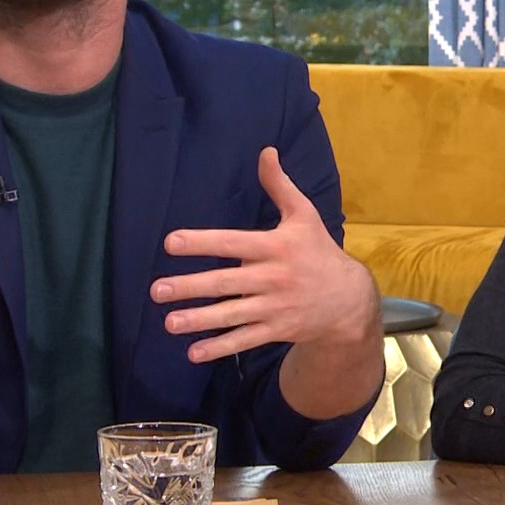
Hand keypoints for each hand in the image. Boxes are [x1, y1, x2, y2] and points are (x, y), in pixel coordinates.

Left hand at [152, 147, 378, 363]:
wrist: (348, 299)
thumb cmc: (318, 251)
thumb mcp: (305, 215)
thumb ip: (280, 186)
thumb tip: (265, 152)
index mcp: (276, 246)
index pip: (232, 242)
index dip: (202, 242)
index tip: (171, 243)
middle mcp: (273, 277)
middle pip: (226, 282)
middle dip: (190, 287)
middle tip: (157, 290)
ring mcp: (274, 306)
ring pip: (231, 314)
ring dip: (199, 320)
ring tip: (170, 322)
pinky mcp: (276, 330)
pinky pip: (244, 340)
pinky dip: (219, 347)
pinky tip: (193, 352)